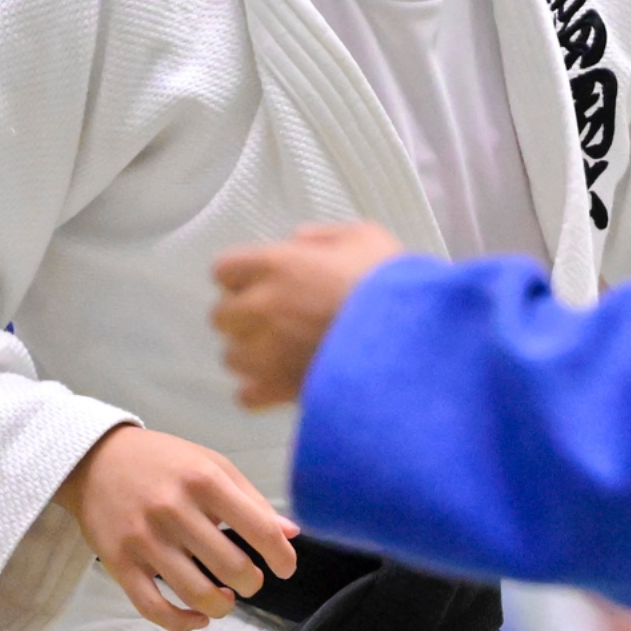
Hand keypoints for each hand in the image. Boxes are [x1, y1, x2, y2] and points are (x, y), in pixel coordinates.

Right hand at [57, 426, 299, 630]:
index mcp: (204, 480)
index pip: (258, 529)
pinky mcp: (119, 563)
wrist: (95, 459)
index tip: (285, 567)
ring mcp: (145, 539)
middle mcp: (175, 510)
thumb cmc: (163, 462)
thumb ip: (251, 500)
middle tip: (249, 581)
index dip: (281, 556)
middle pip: (232, 567)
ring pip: (196, 594)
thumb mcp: (211, 464)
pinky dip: (181, 623)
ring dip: (222, 606)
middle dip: (251, 583)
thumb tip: (291, 534)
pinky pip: (153, 608)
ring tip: (226, 599)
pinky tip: (197, 619)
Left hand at [211, 222, 405, 408]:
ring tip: (283, 354)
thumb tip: (297, 240)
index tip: (262, 282)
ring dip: (251, 354)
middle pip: (220, 315)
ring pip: (231, 356)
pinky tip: (283, 382)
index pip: (224, 269)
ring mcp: (265, 351)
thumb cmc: (392, 285)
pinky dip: (260, 390)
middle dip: (243, 316)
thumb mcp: (367, 238)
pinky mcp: (277, 390)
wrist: (411, 343)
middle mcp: (261, 306)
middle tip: (275, 318)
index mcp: (277, 264)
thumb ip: (325, 235)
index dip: (243, 276)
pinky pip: (245, 394)